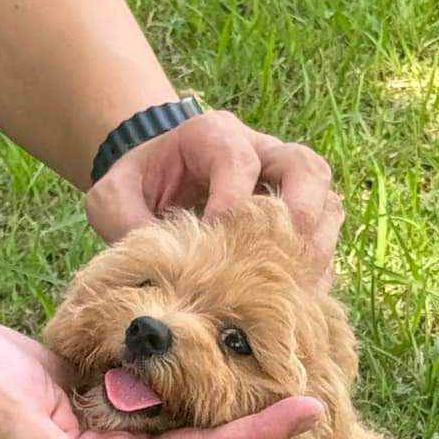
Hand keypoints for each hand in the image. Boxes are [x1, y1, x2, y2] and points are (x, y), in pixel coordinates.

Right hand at [0, 318, 320, 438]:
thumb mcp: (1, 421)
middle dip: (256, 433)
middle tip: (316, 409)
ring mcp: (117, 429)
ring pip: (192, 423)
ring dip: (241, 408)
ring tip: (296, 390)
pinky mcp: (113, 400)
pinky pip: (169, 398)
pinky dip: (205, 386)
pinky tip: (241, 369)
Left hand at [86, 109, 343, 283]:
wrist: (154, 181)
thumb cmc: (135, 187)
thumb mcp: (111, 197)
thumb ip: (124, 223)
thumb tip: (160, 271)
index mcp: (213, 136)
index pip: (238, 161)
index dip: (231, 205)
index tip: (214, 243)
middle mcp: (262, 153)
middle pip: (306, 169)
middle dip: (301, 214)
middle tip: (284, 259)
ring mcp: (287, 186)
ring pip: (328, 203)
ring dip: (319, 247)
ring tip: (299, 289)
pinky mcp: (298, 220)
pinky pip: (325, 239)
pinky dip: (317, 271)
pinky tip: (298, 302)